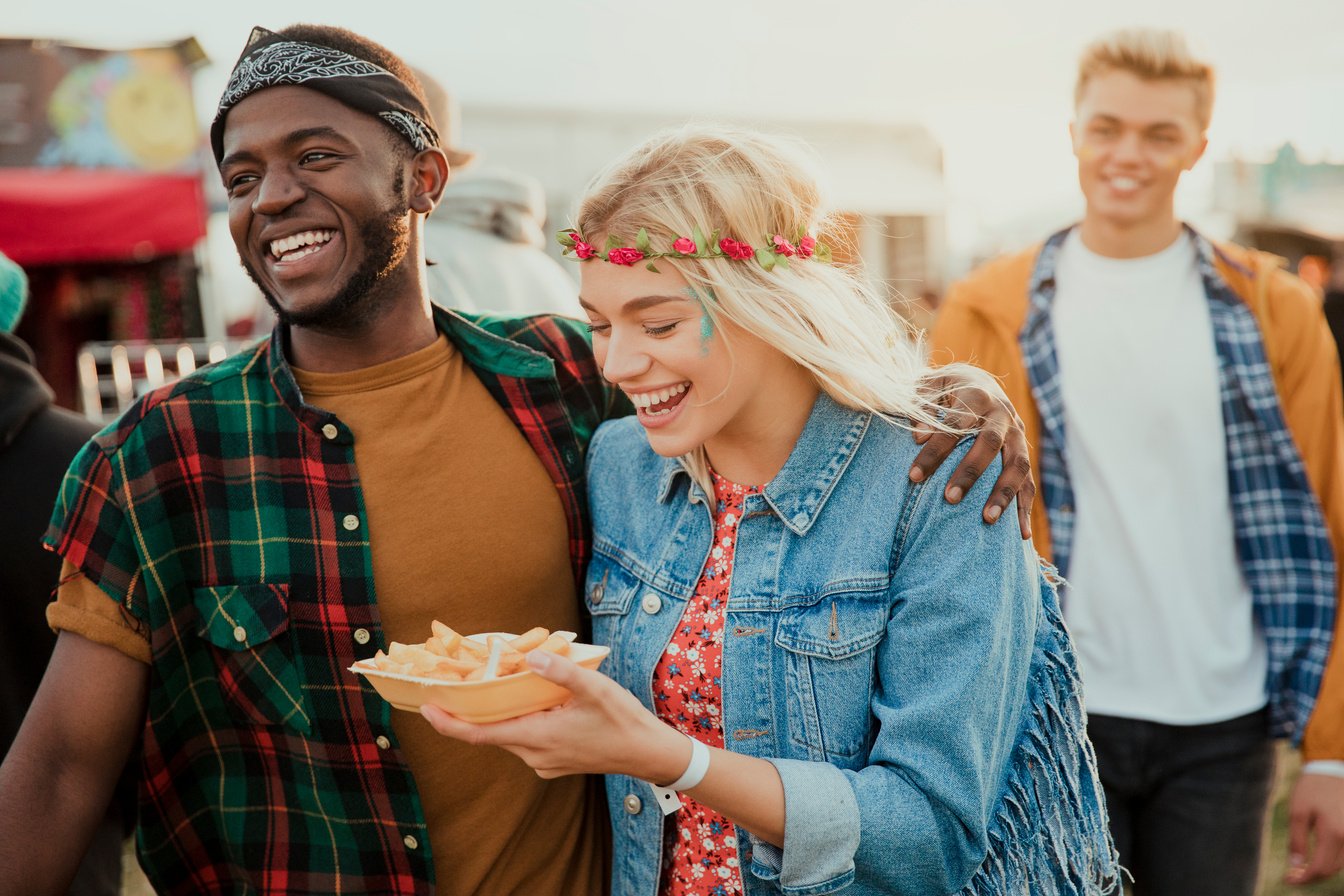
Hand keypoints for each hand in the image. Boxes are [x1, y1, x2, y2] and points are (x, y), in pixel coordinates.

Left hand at [419, 651, 687, 782]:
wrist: (648, 754)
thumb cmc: (623, 721)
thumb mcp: (595, 689)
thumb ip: (561, 671)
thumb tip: (531, 656)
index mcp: (538, 738)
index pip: (480, 735)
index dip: (449, 724)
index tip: (426, 710)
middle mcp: (535, 756)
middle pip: (492, 732)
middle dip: (475, 709)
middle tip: (462, 681)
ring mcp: (545, 762)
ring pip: (511, 734)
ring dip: (502, 713)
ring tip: (501, 684)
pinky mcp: (555, 762)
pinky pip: (526, 739)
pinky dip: (521, 720)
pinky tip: (535, 700)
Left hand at [910, 367, 1034, 537]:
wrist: (976, 381)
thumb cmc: (943, 390)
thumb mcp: (928, 388)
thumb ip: (920, 407)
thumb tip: (918, 435)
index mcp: (976, 395)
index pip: (956, 424)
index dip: (936, 448)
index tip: (914, 474)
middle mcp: (1002, 414)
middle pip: (990, 444)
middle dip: (970, 473)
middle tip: (949, 499)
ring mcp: (1017, 435)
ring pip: (1017, 465)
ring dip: (1003, 493)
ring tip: (987, 520)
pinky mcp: (1023, 453)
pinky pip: (1029, 482)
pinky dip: (1025, 507)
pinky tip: (1020, 534)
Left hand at [1285, 772, 1343, 884]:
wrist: (1332, 771)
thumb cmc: (1312, 789)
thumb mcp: (1297, 812)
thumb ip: (1297, 841)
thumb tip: (1296, 866)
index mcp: (1334, 833)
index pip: (1320, 868)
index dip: (1304, 879)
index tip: (1288, 880)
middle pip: (1332, 869)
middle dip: (1312, 876)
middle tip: (1293, 874)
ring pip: (1341, 864)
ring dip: (1323, 868)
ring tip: (1303, 866)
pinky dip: (1333, 859)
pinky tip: (1318, 856)